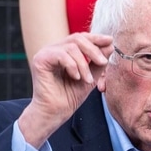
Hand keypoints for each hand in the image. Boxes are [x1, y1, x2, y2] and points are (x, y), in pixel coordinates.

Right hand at [17, 33, 110, 147]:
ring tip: (87, 80)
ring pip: (71, 47)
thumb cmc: (69, 97)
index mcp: (64, 51)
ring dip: (84, 64)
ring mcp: (45, 53)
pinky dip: (72, 66)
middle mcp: (53, 49)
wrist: (55, 113)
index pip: (81, 38)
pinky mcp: (40, 60)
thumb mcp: (90, 77)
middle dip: (93, 50)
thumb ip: (98, 62)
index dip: (96, 38)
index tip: (110, 41)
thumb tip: (110, 45)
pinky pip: (61, 55)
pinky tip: (76, 77)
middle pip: (77, 39)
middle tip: (103, 63)